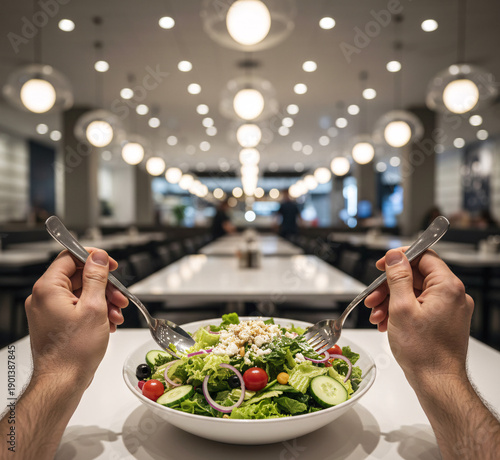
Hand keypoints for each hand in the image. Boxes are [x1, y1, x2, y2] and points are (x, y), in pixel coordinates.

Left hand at [25, 249, 128, 387]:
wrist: (63, 382)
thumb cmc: (73, 352)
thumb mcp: (94, 307)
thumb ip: (96, 278)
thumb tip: (98, 257)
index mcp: (49, 289)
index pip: (70, 257)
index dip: (93, 258)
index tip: (110, 264)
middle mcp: (44, 297)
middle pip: (79, 277)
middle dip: (104, 286)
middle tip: (119, 296)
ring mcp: (48, 311)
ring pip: (81, 293)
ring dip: (103, 301)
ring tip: (116, 314)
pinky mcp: (55, 322)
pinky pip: (77, 307)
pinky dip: (95, 311)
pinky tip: (108, 323)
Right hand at [364, 249, 473, 386]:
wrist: (436, 382)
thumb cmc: (423, 352)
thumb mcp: (401, 308)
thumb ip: (398, 277)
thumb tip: (395, 257)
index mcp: (447, 287)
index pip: (423, 256)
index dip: (399, 258)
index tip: (383, 265)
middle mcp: (452, 296)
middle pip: (415, 277)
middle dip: (389, 287)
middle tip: (373, 297)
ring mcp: (449, 309)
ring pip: (414, 293)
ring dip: (391, 301)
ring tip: (377, 315)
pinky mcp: (443, 321)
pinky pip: (419, 307)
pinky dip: (401, 311)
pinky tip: (386, 322)